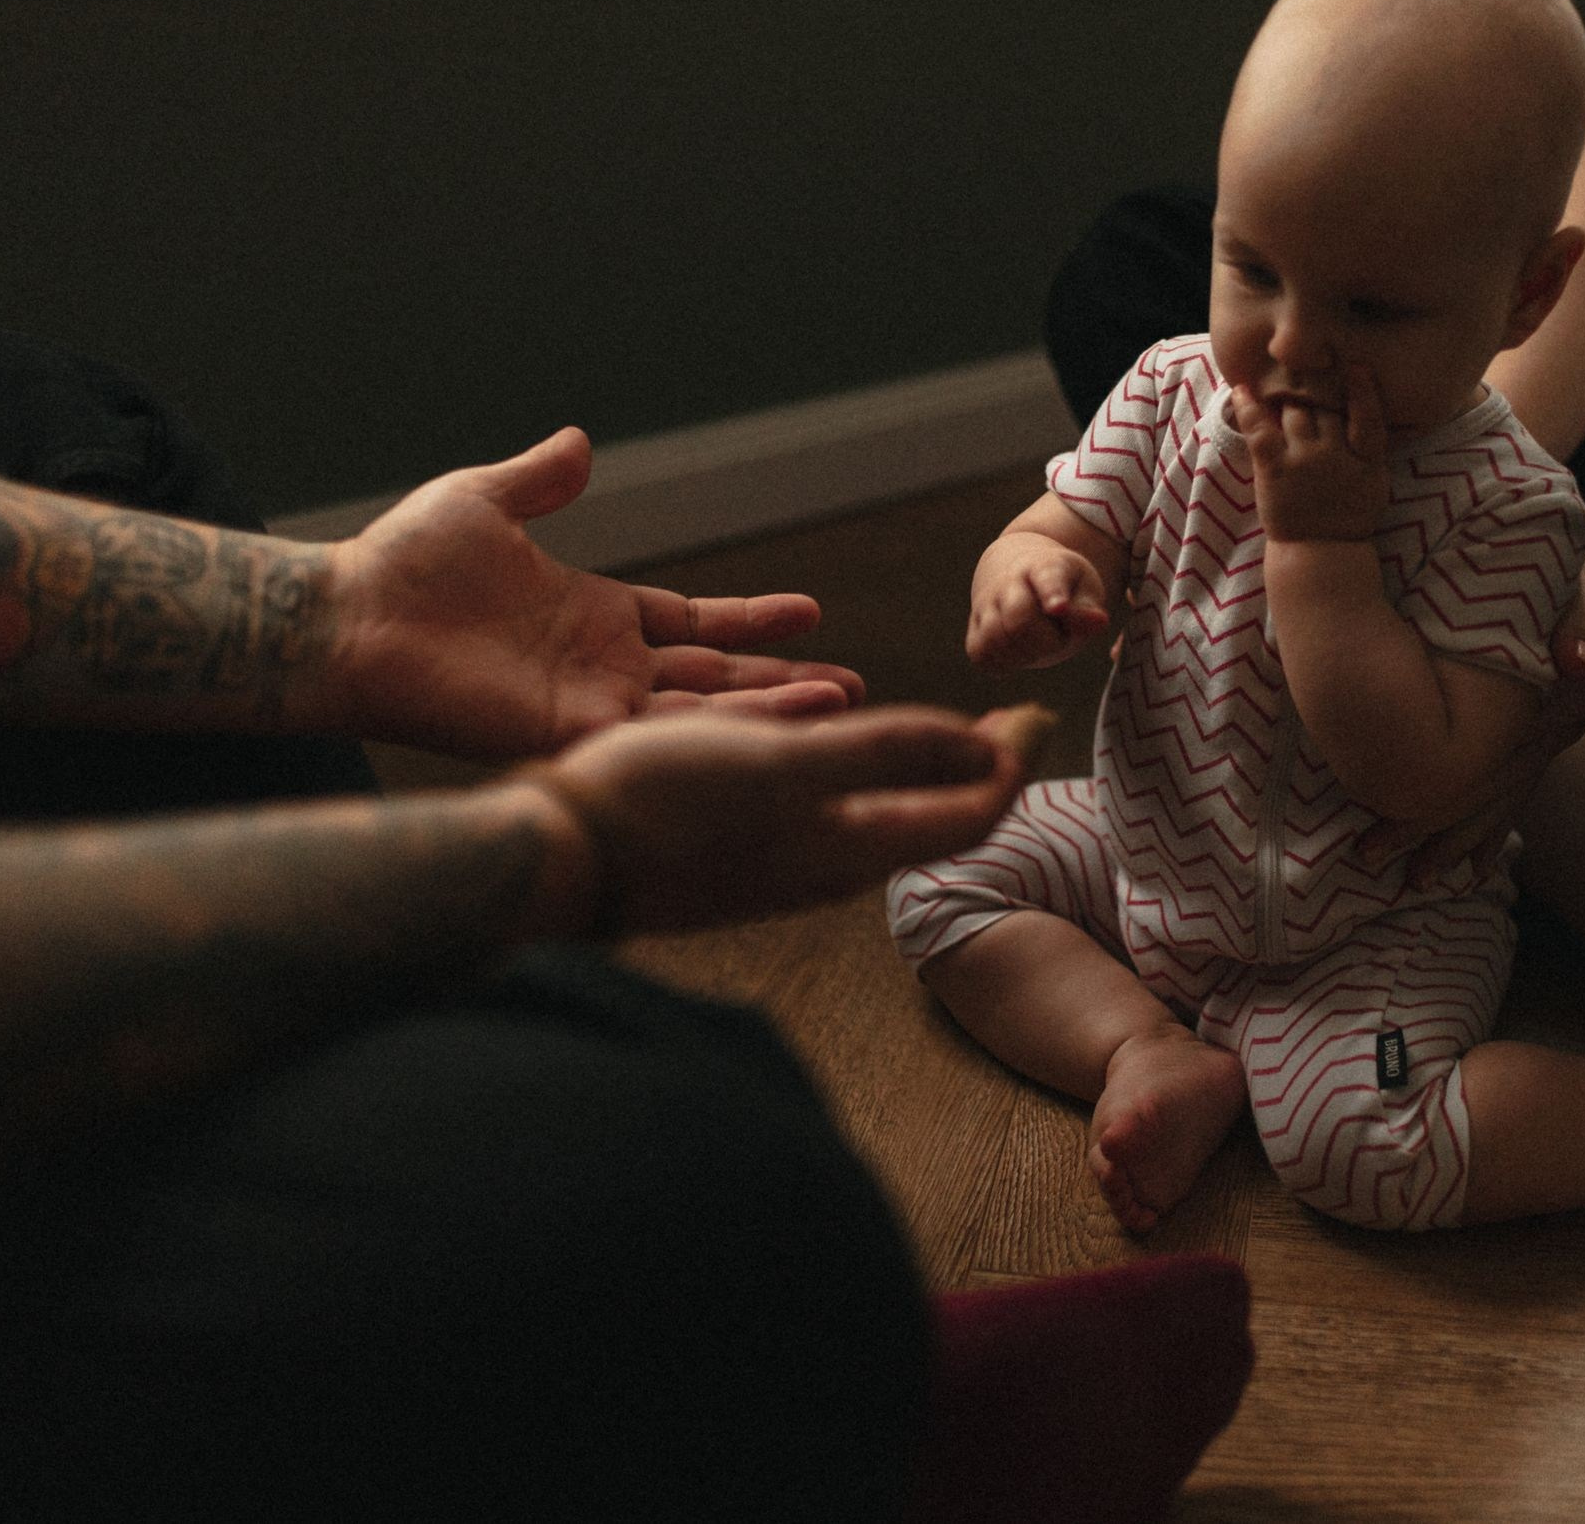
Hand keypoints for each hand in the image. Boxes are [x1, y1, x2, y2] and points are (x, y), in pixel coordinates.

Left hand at [326, 429, 864, 757]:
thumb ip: (541, 480)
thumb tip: (579, 442)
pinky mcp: (570, 730)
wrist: (349, 618)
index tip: (811, 613)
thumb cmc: (403, 563)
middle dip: (783, 681)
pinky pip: (659, 736)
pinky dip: (719, 732)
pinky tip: (770, 728)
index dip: (752, 622)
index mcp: (593, 614)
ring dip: (770, 709)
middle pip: (715, 677)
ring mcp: (591, 703)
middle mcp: (602, 666)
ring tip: (840, 706)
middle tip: (853, 685)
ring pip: (702, 713)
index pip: (694, 623)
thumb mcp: (485, 501)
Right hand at [530, 703, 1033, 933]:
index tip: (1036, 716)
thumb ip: (886, 757)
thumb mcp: (785, 765)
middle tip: (1005, 722)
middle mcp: (823, 869)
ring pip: (872, 821)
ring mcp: (776, 868)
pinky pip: (817, 815)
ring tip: (934, 734)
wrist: (548, 859)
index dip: (1009, 765)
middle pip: (927, 821)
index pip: (967, 816)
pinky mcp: (732, 857)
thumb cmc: (662, 805)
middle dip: (973, 771)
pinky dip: (848, 777)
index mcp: (848, 848)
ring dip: (913, 776)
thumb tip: (983, 752)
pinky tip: (826, 750)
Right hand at [967, 533, 1110, 672]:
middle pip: (1019, 619)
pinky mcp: (974, 628)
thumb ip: (1088, 609)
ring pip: (995, 639)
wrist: (1018, 574)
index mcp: (1043, 566)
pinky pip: (980, 654)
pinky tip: (1018, 655)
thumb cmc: (1062, 586)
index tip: (1059, 608)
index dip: (1052, 593)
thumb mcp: (1083, 589)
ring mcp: (986, 604)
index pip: (1046, 578)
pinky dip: (1002, 664)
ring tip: (1038, 646)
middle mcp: (1008, 582)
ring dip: (1024, 654)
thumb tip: (1099, 622)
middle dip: (1045, 641)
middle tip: (1057, 637)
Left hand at [1234, 370, 1389, 542]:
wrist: (1319, 552)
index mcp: (1367, 460)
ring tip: (1278, 378)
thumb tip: (1366, 411)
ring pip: (1296, 411)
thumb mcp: (1376, 483)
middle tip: (1302, 366)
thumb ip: (1372, 449)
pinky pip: (1260, 430)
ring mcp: (1305, 461)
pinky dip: (1249, 407)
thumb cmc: (1349, 516)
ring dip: (1287, 393)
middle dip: (1316, 386)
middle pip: (1327, 407)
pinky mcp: (1275, 470)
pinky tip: (1241, 388)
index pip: (1369, 418)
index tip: (1355, 367)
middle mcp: (1337, 455)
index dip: (1363, 391)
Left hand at [1356, 627, 1584, 885]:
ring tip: (1416, 882)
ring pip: (1493, 807)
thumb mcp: (1584, 602)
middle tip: (1382, 865)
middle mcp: (1540, 742)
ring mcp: (1535, 747)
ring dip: (1454, 846)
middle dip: (1435, 838)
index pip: (1495, 773)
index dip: (1449, 806)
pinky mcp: (1530, 743)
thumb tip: (1576, 657)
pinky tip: (1470, 869)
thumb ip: (1581, 629)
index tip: (1391, 823)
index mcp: (1547, 715)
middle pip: (1486, 802)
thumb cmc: (1583, 591)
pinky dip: (1487, 832)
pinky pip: (1506, 795)